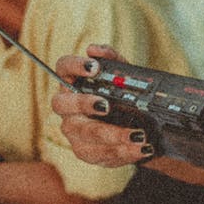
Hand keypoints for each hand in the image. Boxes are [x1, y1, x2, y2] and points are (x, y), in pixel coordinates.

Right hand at [50, 44, 152, 167]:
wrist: (135, 127)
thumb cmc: (120, 97)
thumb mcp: (122, 76)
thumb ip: (112, 60)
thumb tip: (94, 49)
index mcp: (73, 83)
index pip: (63, 68)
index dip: (74, 66)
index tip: (94, 67)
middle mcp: (67, 108)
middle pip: (62, 104)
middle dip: (83, 104)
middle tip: (106, 105)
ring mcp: (74, 131)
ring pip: (84, 134)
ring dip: (112, 134)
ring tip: (138, 134)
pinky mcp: (86, 151)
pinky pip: (100, 154)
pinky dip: (124, 152)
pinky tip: (141, 148)